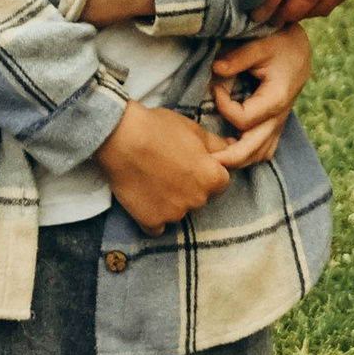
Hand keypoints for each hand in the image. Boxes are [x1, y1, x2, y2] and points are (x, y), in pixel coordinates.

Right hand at [97, 98, 232, 232]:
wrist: (121, 138)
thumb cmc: (158, 128)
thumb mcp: (194, 129)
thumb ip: (217, 145)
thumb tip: (231, 149)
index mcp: (212, 178)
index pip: (220, 183)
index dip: (206, 171)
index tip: (190, 163)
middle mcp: (197, 200)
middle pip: (199, 197)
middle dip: (189, 186)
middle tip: (169, 167)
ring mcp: (174, 213)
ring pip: (179, 211)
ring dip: (170, 200)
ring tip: (152, 178)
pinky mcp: (151, 221)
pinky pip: (157, 226)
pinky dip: (152, 216)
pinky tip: (144, 198)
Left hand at [210, 22, 311, 168]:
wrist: (298, 47)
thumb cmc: (280, 42)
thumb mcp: (260, 44)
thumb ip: (238, 58)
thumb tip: (216, 69)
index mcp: (276, 99)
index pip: (244, 119)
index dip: (225, 108)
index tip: (215, 89)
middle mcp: (279, 116)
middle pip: (254, 150)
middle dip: (229, 157)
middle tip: (204, 158)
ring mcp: (278, 123)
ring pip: (260, 154)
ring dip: (238, 159)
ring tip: (215, 155)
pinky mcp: (275, 124)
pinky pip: (264, 149)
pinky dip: (248, 154)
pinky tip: (231, 148)